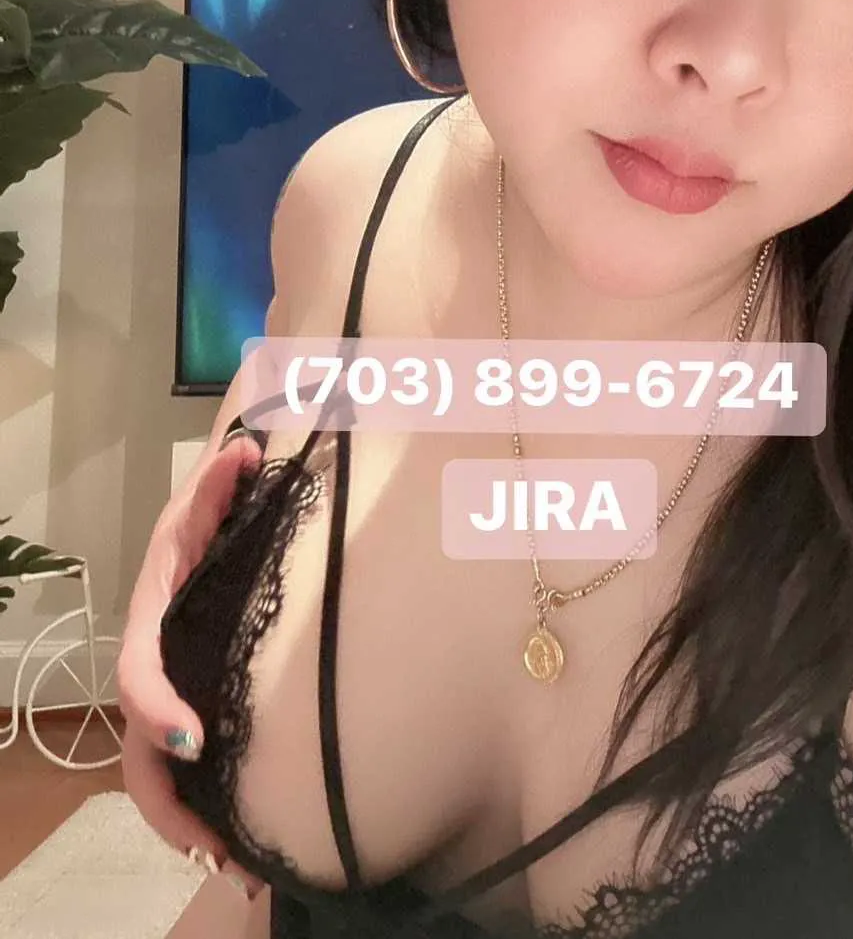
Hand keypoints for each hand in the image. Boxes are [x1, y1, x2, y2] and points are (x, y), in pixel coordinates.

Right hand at [119, 434, 264, 898]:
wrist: (210, 527)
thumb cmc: (208, 515)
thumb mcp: (207, 497)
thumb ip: (221, 479)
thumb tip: (244, 450)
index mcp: (151, 621)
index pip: (140, 674)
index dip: (157, 707)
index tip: (191, 740)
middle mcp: (154, 666)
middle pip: (141, 753)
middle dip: (171, 807)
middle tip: (215, 850)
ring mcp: (171, 692)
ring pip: (159, 776)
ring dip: (189, 825)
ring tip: (236, 868)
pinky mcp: (196, 706)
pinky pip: (188, 770)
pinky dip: (208, 810)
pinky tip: (245, 846)